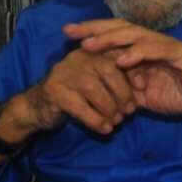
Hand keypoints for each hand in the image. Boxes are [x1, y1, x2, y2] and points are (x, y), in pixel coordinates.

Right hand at [12, 48, 136, 135]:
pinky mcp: (53, 91)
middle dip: (123, 92)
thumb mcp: (97, 83)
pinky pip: (79, 106)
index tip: (143, 87)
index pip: (116, 54)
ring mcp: (63, 73)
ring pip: (93, 88)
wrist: (37, 108)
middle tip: (130, 111)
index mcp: (91, 51)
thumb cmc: (75, 95)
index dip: (132, 70)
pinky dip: (95, 120)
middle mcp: (77, 57)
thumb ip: (117, 80)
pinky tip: (105, 130)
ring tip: (117, 122)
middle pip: (107, 70)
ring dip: (110, 107)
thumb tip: (145, 88)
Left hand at [63, 19, 181, 118]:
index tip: (68, 34)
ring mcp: (170, 46)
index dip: (93, 32)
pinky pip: (158, 51)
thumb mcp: (145, 94)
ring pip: (137, 36)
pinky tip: (122, 59)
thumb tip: (103, 87)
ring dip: (111, 40)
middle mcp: (156, 41)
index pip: (116, 34)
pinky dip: (139, 54)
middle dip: (94, 29)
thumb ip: (126, 87)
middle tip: (70, 31)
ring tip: (89, 45)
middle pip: (122, 29)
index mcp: (147, 48)